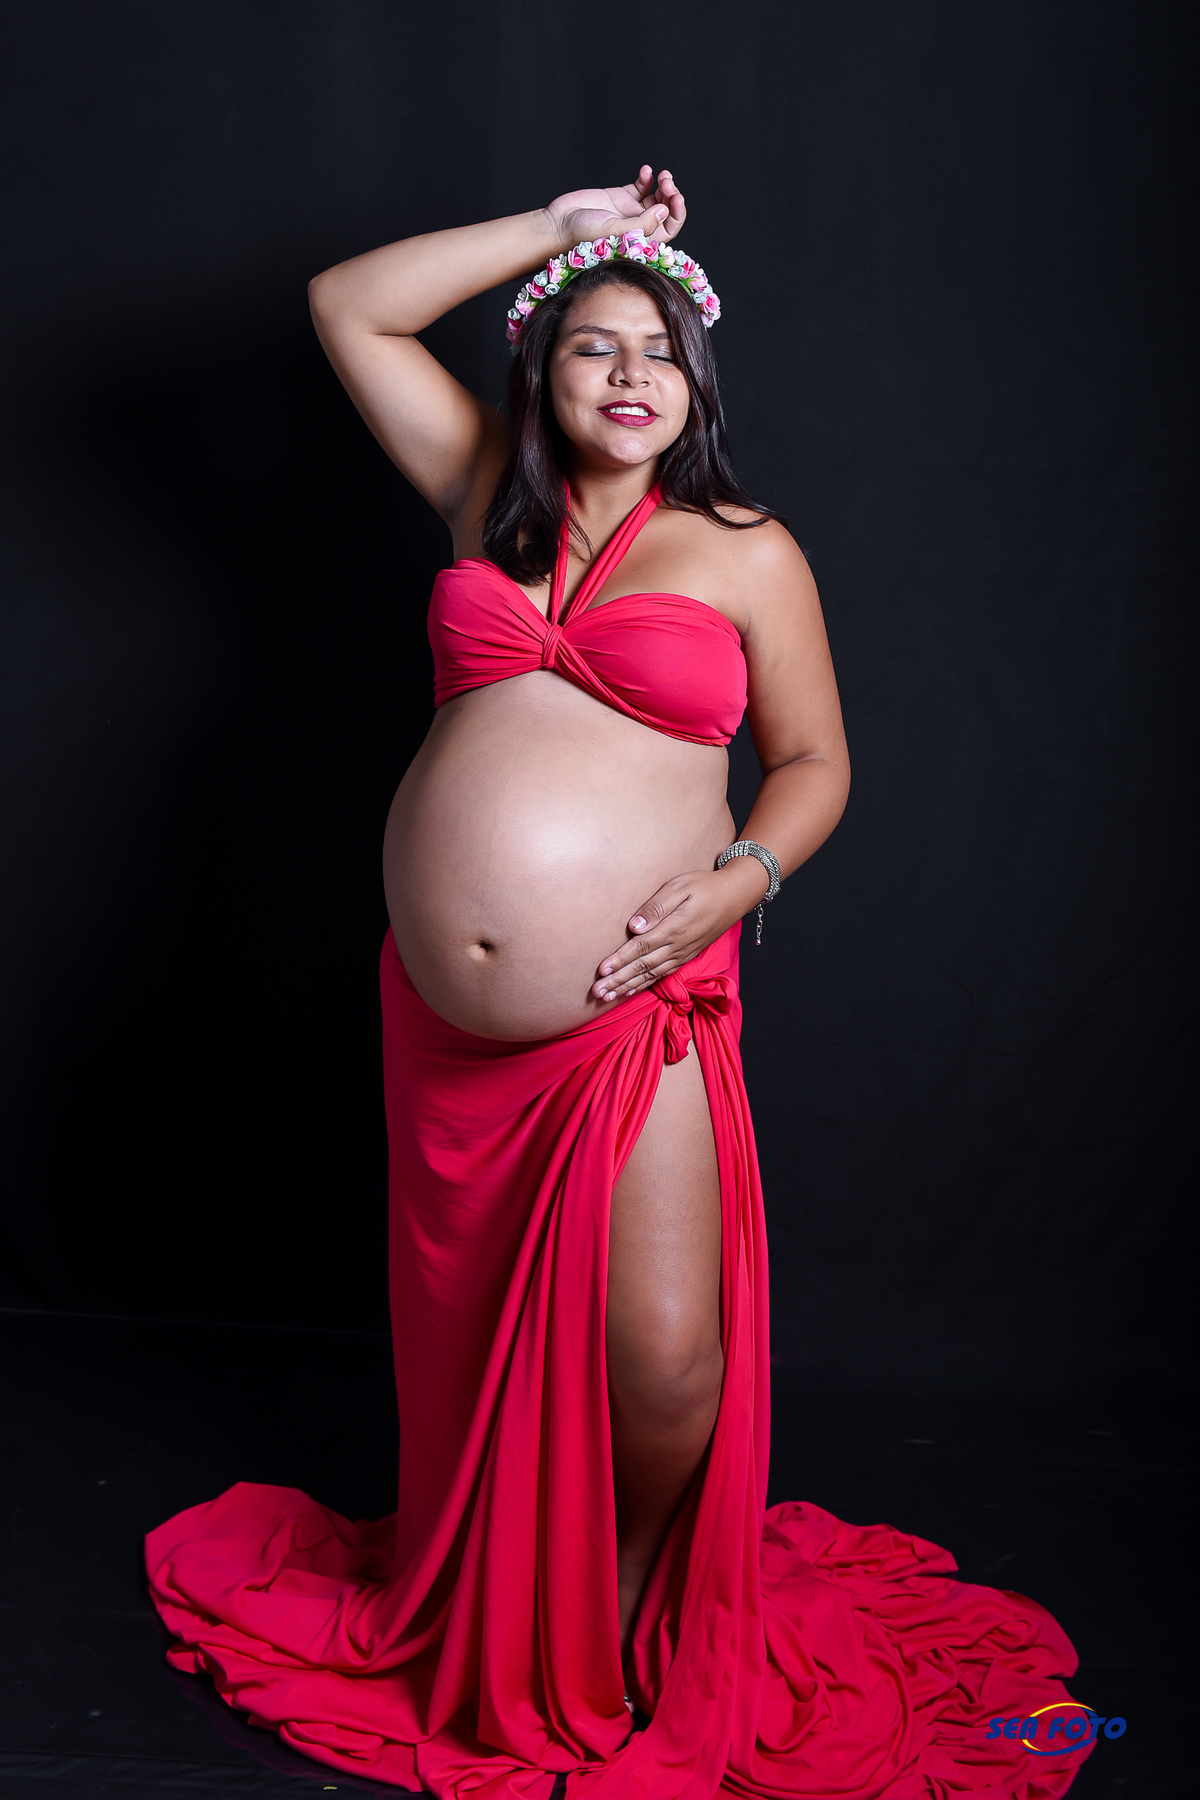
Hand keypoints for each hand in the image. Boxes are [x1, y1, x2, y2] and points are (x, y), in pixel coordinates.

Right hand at [545, 165, 686, 250]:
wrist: (559, 223)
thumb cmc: (582, 236)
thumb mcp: (614, 232)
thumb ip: (641, 224)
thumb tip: (664, 211)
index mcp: (640, 240)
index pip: (668, 229)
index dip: (677, 214)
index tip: (675, 199)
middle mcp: (638, 227)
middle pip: (665, 211)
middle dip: (671, 196)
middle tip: (667, 184)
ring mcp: (630, 211)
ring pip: (656, 197)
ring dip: (663, 185)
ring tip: (660, 175)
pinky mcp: (620, 197)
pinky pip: (641, 186)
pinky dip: (647, 178)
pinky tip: (646, 172)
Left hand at [591, 863, 767, 1004]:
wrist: (736, 896)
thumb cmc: (705, 886)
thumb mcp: (680, 887)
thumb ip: (656, 907)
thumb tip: (634, 926)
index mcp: (674, 929)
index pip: (641, 948)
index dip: (620, 960)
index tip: (601, 971)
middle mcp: (678, 946)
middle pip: (643, 967)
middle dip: (618, 980)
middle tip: (597, 992)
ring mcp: (684, 954)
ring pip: (651, 975)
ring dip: (628, 986)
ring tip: (607, 996)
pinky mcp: (687, 956)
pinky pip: (662, 974)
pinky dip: (645, 984)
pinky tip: (631, 990)